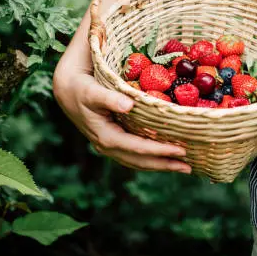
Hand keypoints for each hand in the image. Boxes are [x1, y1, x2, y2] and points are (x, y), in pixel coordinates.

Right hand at [53, 60, 190, 173]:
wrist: (67, 90)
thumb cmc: (82, 88)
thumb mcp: (93, 91)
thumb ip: (110, 98)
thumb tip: (128, 105)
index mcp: (105, 137)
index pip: (137, 148)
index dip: (159, 151)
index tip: (180, 150)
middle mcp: (107, 146)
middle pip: (139, 161)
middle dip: (164, 164)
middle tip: (189, 166)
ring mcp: (110, 146)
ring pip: (137, 162)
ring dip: (160, 165)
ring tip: (183, 167)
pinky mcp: (113, 142)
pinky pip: (135, 155)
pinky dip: (151, 158)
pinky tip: (165, 157)